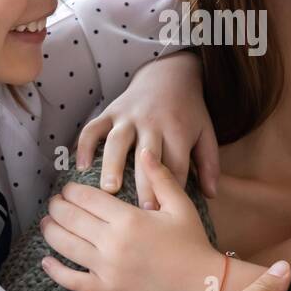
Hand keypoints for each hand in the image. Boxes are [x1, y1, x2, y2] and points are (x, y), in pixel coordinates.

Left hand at [41, 147, 219, 290]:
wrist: (201, 286)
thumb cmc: (193, 243)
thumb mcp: (180, 205)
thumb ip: (160, 176)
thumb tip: (144, 151)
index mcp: (129, 218)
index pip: (86, 198)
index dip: (71, 191)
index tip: (66, 189)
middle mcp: (113, 242)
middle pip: (71, 218)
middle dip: (57, 208)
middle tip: (53, 203)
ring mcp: (107, 269)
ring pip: (65, 246)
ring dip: (51, 232)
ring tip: (47, 223)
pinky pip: (72, 280)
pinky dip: (55, 270)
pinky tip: (46, 261)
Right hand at [76, 51, 217, 208]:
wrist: (169, 74)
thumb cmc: (188, 112)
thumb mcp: (206, 133)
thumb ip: (209, 164)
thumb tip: (211, 195)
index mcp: (178, 130)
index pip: (174, 165)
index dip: (170, 190)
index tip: (163, 215)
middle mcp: (153, 123)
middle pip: (147, 157)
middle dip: (144, 184)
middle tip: (139, 212)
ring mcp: (129, 116)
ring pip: (117, 141)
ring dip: (112, 165)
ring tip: (107, 190)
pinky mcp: (111, 111)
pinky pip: (94, 127)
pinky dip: (85, 146)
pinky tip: (80, 167)